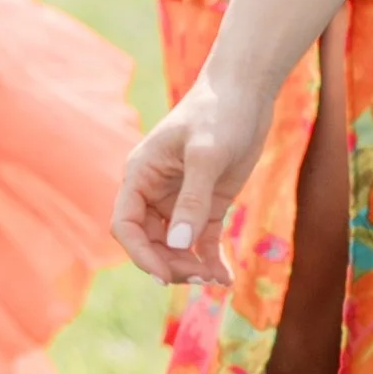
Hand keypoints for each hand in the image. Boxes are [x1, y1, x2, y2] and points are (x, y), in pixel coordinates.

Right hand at [111, 66, 271, 286]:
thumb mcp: (206, 155)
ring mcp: (180, 200)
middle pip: (149, 242)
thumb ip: (193, 200)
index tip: (164, 275)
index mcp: (140, 175)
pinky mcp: (207, 204)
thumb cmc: (219, 114)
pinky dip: (209, 260)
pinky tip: (225, 277)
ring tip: (216, 279)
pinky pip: (200, 241)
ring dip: (190, 267)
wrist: (246, 94)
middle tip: (201, 278)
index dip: (140, 254)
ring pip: (174, 247)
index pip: (126, 225)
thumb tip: (177, 244)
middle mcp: (154, 192)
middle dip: (170, 264)